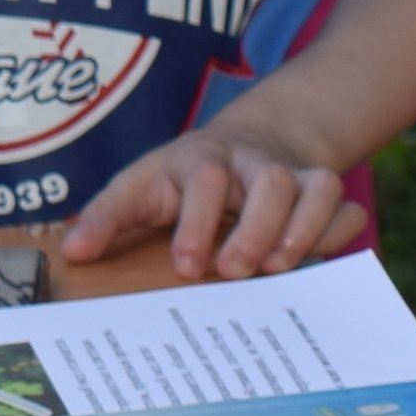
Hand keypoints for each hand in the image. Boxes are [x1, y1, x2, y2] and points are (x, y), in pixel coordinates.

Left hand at [52, 130, 371, 291]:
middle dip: (257, 228)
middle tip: (236, 272)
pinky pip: (342, 202)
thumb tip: (73, 253)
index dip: (198, 223)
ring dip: (303, 228)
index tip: (189, 266)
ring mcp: (292, 174)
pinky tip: (322, 260)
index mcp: (200, 160)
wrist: (247, 143)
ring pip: (316, 185)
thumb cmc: (182, 179)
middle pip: (268, 180)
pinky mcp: (321, 190)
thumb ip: (107, 217)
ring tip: (280, 270)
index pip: (204, 179)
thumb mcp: (140, 186)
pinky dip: (338, 228)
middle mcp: (250, 163)